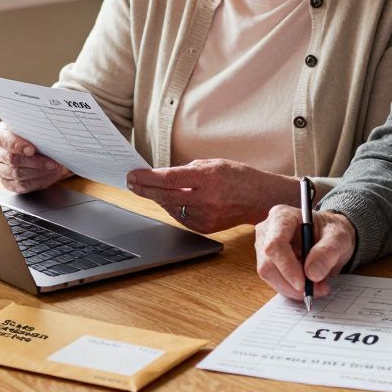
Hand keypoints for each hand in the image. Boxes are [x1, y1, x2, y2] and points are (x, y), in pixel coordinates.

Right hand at [0, 121, 71, 192]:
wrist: (34, 145)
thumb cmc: (32, 133)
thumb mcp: (33, 127)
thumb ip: (36, 130)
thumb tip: (50, 137)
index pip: (4, 140)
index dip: (17, 145)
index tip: (32, 150)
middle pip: (12, 159)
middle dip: (35, 162)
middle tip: (53, 162)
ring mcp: (0, 169)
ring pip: (17, 174)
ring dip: (39, 173)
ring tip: (55, 169)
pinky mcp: (7, 182)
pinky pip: (22, 186)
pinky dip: (38, 181)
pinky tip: (50, 176)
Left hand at [126, 159, 295, 232]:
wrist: (260, 199)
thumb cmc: (238, 177)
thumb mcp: (214, 163)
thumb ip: (188, 170)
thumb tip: (163, 176)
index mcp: (208, 178)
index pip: (170, 179)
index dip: (148, 178)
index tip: (133, 175)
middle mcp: (206, 199)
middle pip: (165, 195)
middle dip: (144, 189)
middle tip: (131, 182)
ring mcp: (206, 216)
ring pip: (170, 207)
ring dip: (158, 197)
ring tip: (148, 188)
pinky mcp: (205, 228)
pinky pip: (180, 217)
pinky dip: (172, 207)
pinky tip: (169, 199)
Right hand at [254, 205, 355, 300]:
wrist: (329, 237)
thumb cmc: (331, 232)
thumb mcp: (339, 237)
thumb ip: (327, 252)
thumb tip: (312, 273)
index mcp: (282, 216)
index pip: (275, 244)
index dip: (287, 266)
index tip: (303, 284)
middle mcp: (268, 231)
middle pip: (268, 264)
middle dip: (291, 283)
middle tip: (317, 289)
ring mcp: (264, 247)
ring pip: (270, 276)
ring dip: (292, 288)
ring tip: (317, 286)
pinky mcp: (268, 263)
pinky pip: (274, 282)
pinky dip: (292, 289)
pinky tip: (309, 285)